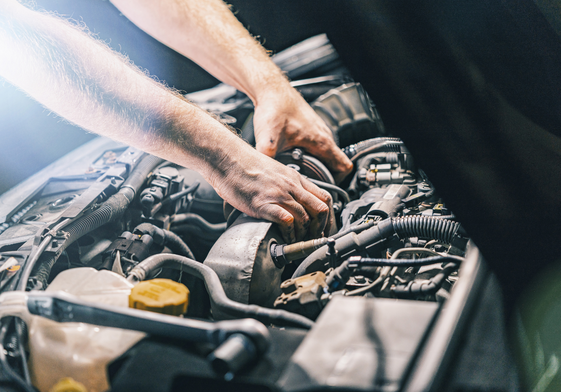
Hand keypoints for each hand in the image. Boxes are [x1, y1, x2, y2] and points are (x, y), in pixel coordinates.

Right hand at [208, 143, 332, 242]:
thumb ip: (287, 184)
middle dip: (321, 228)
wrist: (227, 158)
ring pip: (306, 218)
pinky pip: (287, 221)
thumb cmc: (245, 164)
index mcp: (295, 178)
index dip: (328, 216)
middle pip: (320, 209)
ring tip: (300, 242)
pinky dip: (289, 233)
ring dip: (305, 234)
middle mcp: (291, 186)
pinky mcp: (264, 204)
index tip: (324, 228)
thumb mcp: (274, 171)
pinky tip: (286, 237)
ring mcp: (278, 195)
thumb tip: (293, 200)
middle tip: (316, 239)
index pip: (324, 198)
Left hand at [252, 86, 352, 182]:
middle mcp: (323, 136)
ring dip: (316, 166)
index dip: (338, 181)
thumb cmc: (274, 107)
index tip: (325, 188)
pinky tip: (292, 158)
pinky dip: (309, 155)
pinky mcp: (308, 128)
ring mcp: (317, 131)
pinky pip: (316, 147)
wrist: (270, 89)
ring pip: (325, 155)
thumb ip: (267, 160)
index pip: (344, 167)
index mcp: (321, 141)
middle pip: (335, 163)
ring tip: (299, 172)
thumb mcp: (268, 139)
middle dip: (324, 177)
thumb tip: (263, 177)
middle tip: (307, 184)